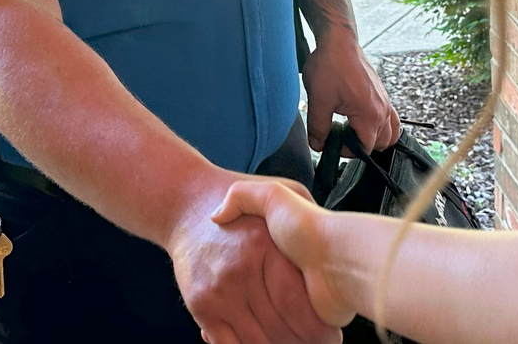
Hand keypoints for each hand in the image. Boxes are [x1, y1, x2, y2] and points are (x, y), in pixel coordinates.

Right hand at [168, 172, 342, 343]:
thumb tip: (331, 241)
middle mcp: (239, 271)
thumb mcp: (277, 190)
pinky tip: (263, 343)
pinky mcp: (201, 306)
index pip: (294, 303)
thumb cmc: (239, 202)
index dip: (318, 329)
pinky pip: (227, 343)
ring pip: (256, 340)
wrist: (186, 204)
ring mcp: (218, 292)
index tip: (332, 336)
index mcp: (263, 247)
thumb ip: (306, 207)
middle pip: (278, 327)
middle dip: (303, 342)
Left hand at [302, 34, 401, 151]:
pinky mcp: (382, 93)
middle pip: (382, 143)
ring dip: (376, 137)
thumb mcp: (318, 101)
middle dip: (363, 146)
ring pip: (391, 132)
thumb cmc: (330, 66)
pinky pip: (391, 118)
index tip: (333, 143)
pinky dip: (381, 125)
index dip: (348, 151)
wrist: (339, 41)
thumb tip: (318, 145)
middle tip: (342, 137)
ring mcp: (385, 101)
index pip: (366, 148)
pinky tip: (360, 119)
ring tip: (354, 131)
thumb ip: (318, 128)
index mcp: (370, 114)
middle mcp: (383, 109)